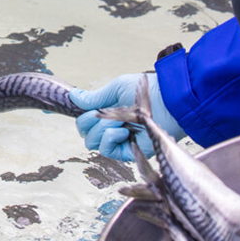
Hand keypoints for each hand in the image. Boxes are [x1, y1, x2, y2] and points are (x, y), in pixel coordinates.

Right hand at [69, 73, 184, 160]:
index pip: (83, 122)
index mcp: (108, 113)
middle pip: (85, 134)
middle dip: (91, 122)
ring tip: (119, 120)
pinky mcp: (127, 151)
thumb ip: (94, 98)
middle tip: (103, 114)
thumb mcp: (116, 89)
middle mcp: (111, 128)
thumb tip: (73, 96)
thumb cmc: (145, 92)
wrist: (166, 102)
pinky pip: (106, 149)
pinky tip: (124, 129)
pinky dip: (110, 137)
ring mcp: (119, 140)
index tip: (91, 109)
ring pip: (93, 142)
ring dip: (102, 128)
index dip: (83, 117)